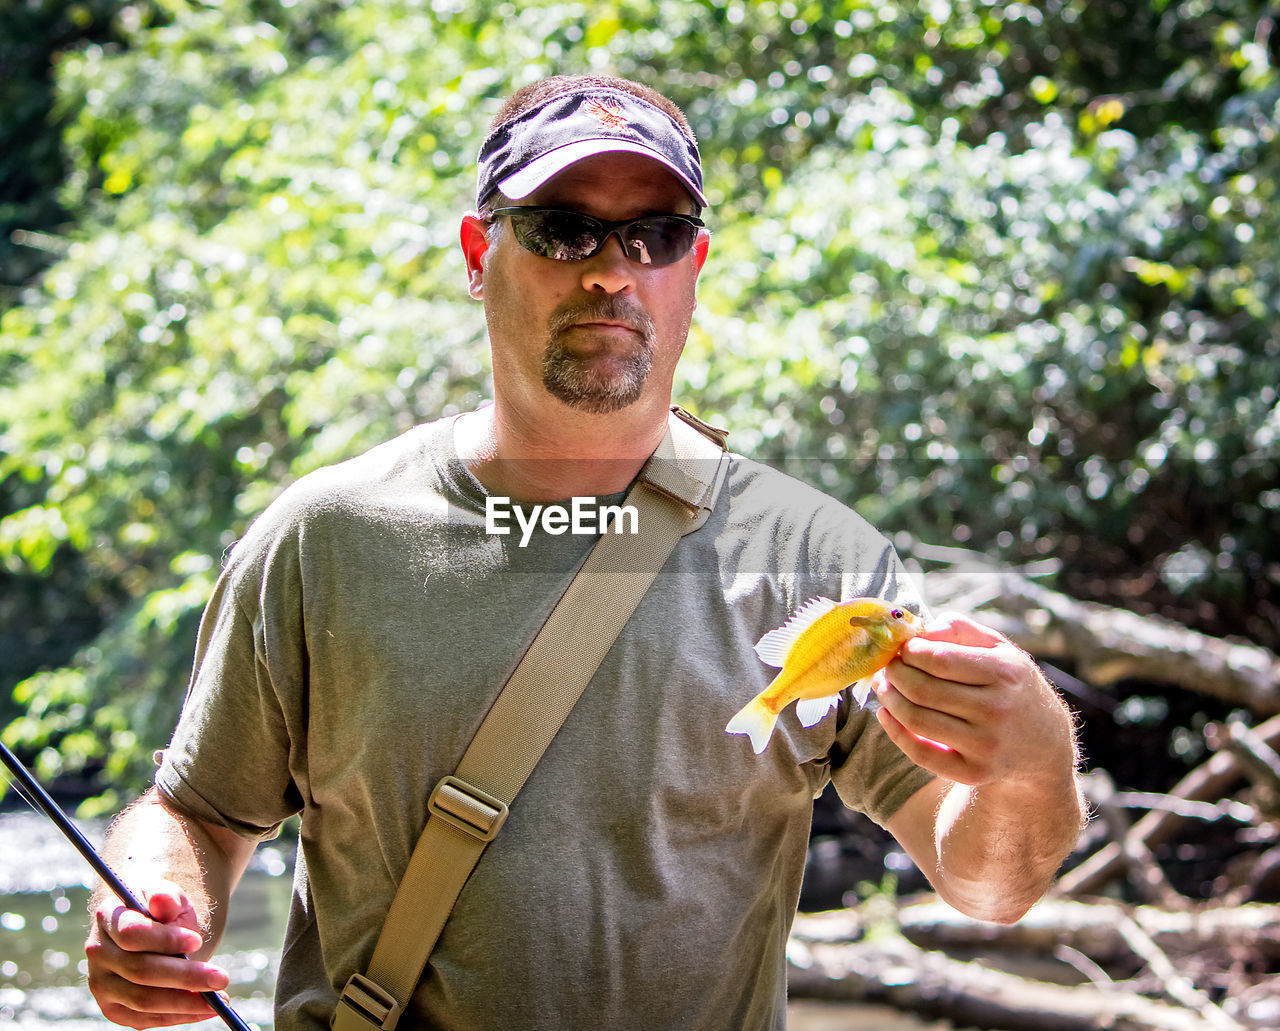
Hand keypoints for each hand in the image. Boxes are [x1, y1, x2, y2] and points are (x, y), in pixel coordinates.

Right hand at [85, 880, 229, 1028]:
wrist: (154, 929)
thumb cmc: (165, 911)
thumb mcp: (171, 896)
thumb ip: (167, 898)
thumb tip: (162, 901)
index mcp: (108, 918)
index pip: (131, 934)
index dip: (165, 940)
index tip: (197, 942)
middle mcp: (99, 953)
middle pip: (141, 971)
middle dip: (185, 976)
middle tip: (222, 977)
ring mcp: (102, 984)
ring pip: (143, 1000)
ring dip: (185, 1002)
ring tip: (220, 997)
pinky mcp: (113, 1008)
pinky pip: (145, 1019)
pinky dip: (178, 1016)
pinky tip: (205, 1008)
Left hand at [872, 614, 1076, 790]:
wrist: (1043, 745)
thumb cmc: (1010, 686)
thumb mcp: (999, 649)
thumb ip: (960, 629)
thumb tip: (922, 631)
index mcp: (1005, 673)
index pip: (940, 659)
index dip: (910, 652)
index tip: (902, 648)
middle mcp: (998, 711)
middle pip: (922, 690)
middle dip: (894, 674)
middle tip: (887, 666)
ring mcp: (987, 745)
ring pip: (916, 719)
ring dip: (889, 699)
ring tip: (884, 686)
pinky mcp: (974, 773)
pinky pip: (921, 753)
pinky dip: (894, 732)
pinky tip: (886, 714)